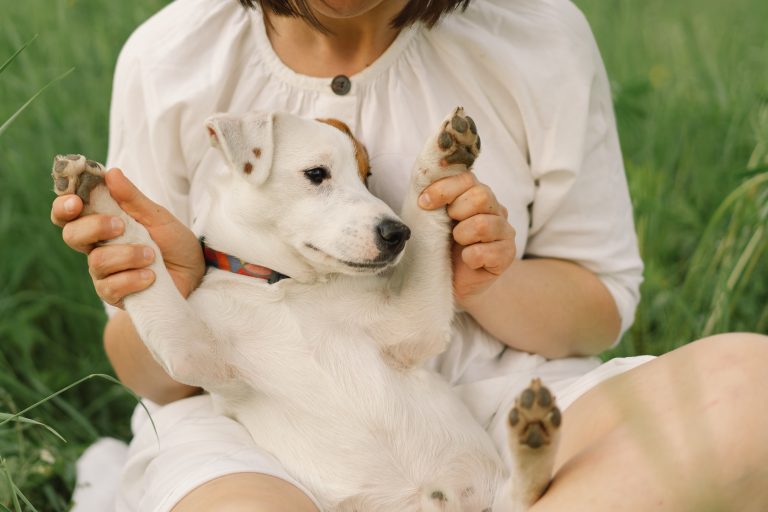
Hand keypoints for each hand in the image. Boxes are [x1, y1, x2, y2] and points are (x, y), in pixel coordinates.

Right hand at [51, 168, 204, 306]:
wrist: (194, 273)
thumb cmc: (173, 242)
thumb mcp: (157, 216)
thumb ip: (132, 198)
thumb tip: (111, 173)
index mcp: (102, 223)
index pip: (69, 214)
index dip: (63, 206)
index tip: (75, 200)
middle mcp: (97, 247)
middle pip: (71, 235)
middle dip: (94, 227)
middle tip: (120, 225)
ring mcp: (103, 273)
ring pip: (97, 261)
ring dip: (127, 255)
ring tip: (151, 254)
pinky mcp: (114, 294)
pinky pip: (111, 287)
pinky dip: (133, 278)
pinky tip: (151, 276)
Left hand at [418, 172, 515, 305]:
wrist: (449, 281)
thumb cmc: (440, 246)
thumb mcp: (431, 218)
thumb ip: (431, 196)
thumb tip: (421, 177)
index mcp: (477, 194)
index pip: (467, 178)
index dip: (443, 189)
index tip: (424, 203)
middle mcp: (496, 209)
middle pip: (481, 196)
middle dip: (456, 211)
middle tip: (448, 227)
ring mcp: (505, 231)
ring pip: (483, 224)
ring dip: (462, 235)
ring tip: (458, 244)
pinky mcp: (507, 254)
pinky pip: (485, 252)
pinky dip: (470, 258)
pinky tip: (468, 261)